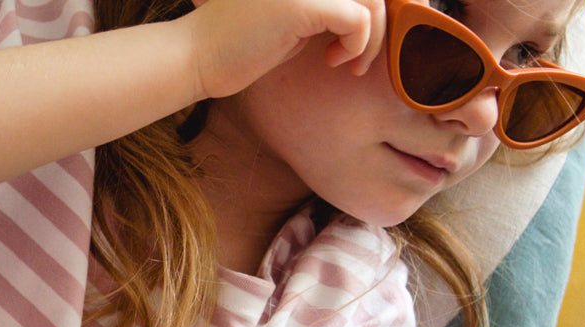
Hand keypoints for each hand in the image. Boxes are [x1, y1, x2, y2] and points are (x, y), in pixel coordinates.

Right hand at [185, 0, 386, 98]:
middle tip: (365, 52)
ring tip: (348, 61)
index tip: (371, 34)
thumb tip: (380, 11)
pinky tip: (332, 60)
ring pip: (374, 0)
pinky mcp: (301, 4)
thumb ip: (334, 5)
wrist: (199, 57)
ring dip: (372, 38)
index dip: (385, 5)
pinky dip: (356, 46)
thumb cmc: (246, 42)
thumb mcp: (299, 13)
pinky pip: (357, 21)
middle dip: (386, 19)